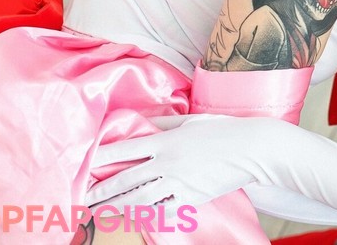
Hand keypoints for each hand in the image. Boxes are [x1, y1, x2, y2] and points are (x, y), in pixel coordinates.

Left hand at [86, 114, 288, 208]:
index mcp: (166, 141)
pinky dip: (145, 214)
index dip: (101, 157)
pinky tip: (134, 216)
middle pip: (126, 179)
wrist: (253, 148)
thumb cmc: (223, 130)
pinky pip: (162, 209)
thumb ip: (163, 122)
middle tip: (84, 197)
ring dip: (117, 206)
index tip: (84, 164)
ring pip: (139, 198)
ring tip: (102, 211)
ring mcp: (179, 183)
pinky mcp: (191, 198)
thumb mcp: (191, 120)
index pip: (125, 150)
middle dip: (101, 190)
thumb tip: (141, 120)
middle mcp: (168, 163)